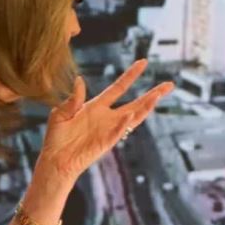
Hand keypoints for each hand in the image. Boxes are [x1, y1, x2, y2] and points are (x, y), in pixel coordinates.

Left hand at [37, 60, 173, 183]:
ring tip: (158, 96)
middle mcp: (107, 117)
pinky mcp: (105, 143)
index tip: (143, 63)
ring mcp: (109, 130)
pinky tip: (131, 115)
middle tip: (170, 85)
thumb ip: (73, 99)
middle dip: (153, 93)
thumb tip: (80, 80)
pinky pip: (118, 132)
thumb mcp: (60, 113)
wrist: (55, 160)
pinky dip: (124, 124)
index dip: (131, 75)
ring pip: (134, 117)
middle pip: (136, 102)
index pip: (119, 87)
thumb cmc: (57, 138)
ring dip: (147, 106)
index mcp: (96, 106)